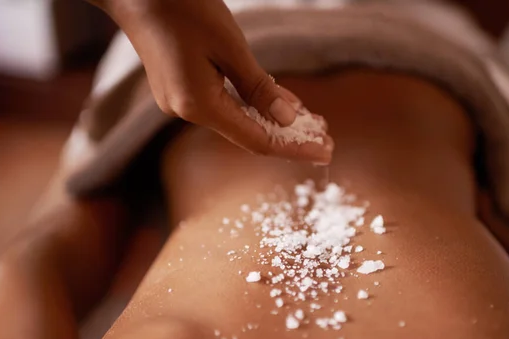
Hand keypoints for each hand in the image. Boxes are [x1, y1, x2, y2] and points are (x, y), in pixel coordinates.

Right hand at [89, 0, 332, 163]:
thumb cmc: (182, 7)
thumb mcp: (229, 46)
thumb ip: (258, 87)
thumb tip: (287, 118)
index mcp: (199, 105)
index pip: (258, 141)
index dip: (294, 148)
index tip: (326, 153)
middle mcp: (188, 112)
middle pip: (249, 135)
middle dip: (290, 138)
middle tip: (327, 139)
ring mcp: (182, 102)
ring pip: (239, 122)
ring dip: (275, 123)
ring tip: (312, 124)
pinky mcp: (182, 90)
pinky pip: (226, 107)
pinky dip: (254, 108)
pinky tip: (279, 106)